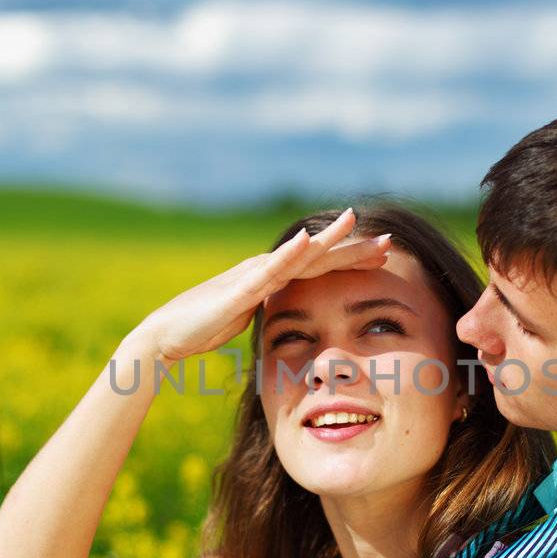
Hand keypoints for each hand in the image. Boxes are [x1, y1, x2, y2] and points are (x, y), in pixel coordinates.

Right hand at [128, 208, 390, 366]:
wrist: (166, 335)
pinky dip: (288, 255)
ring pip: (298, 256)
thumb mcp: (250, 318)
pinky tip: (307, 242)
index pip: (320, 267)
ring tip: (354, 222)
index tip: (385, 256)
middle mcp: (266, 269)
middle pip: (319, 256)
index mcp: (272, 278)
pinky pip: (268, 271)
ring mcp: (252, 276)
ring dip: (328, 240)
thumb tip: (293, 316)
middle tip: (390, 239)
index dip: (352, 260)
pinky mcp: (238, 290)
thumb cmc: (204, 328)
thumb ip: (271, 310)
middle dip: (354, 248)